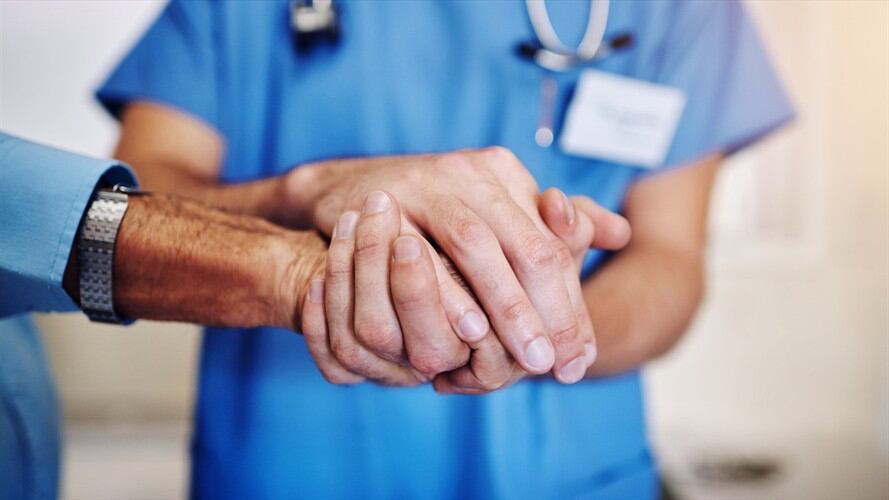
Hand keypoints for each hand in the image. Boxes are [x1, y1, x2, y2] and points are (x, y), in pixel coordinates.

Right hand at [289, 148, 601, 382]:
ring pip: (479, 249)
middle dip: (550, 312)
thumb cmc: (430, 215)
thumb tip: (622, 234)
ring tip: (528, 360)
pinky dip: (448, 297)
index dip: (572, 303)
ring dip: (507, 309)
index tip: (582, 355)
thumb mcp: (494, 216)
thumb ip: (554, 228)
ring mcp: (427, 183)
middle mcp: (471, 171)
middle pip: (527, 245)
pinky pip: (423, 255)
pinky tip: (467, 334)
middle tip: (562, 366)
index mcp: (504, 172)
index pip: (553, 242)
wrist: (351, 194)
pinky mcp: (386, 204)